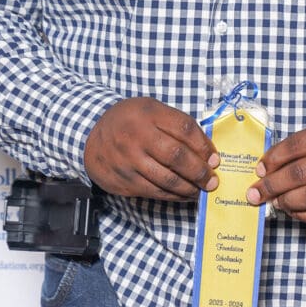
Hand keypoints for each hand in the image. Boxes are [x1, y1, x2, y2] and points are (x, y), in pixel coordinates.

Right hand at [83, 97, 218, 200]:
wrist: (91, 135)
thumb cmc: (130, 121)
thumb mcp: (151, 110)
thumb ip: (176, 125)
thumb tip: (207, 151)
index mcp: (148, 113)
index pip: (184, 128)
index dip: (204, 145)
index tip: (215, 158)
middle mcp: (137, 136)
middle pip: (176, 156)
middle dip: (200, 171)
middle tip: (213, 180)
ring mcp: (129, 160)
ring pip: (166, 179)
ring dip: (189, 187)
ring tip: (202, 190)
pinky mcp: (124, 181)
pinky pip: (154, 192)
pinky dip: (173, 196)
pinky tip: (184, 195)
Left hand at [245, 123, 305, 223]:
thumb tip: (271, 164)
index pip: (296, 146)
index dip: (273, 157)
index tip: (260, 167)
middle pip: (298, 173)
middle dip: (271, 184)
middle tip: (255, 192)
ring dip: (285, 201)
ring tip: (274, 202)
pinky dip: (303, 215)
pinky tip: (293, 212)